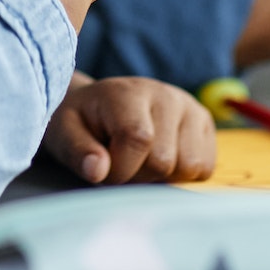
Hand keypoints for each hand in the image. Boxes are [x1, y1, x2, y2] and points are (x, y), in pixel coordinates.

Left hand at [43, 73, 216, 184]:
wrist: (99, 105)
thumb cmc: (81, 122)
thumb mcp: (65, 133)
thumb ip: (78, 151)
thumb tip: (98, 171)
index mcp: (129, 92)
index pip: (139, 140)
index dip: (120, 168)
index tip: (102, 168)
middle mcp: (165, 95)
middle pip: (164, 160)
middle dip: (138, 175)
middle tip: (121, 162)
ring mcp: (189, 107)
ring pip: (189, 167)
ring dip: (162, 177)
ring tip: (141, 159)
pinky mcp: (204, 122)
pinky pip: (205, 168)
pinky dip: (182, 175)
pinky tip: (161, 159)